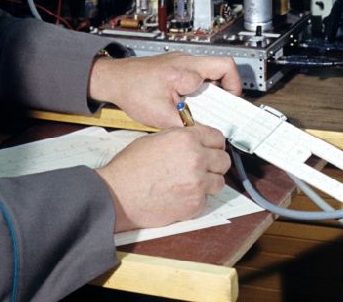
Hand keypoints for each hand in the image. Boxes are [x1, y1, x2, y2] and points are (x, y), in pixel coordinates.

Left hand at [88, 52, 241, 129]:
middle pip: (223, 65)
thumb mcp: (159, 115)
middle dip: (228, 86)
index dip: (229, 91)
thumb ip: (184, 125)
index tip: (228, 109)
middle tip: (225, 105)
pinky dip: (200, 88)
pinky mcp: (176, 65)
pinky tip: (192, 103)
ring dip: (213, 88)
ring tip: (208, 107)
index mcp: (185, 70)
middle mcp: (186, 61)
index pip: (223, 71)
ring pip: (211, 70)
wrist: (114, 79)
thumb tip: (202, 135)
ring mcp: (181, 61)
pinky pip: (198, 74)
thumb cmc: (131, 90)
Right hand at [96, 125, 231, 230]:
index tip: (213, 149)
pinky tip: (182, 195)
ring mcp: (197, 183)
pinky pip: (206, 200)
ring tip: (192, 183)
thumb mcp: (155, 139)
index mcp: (186, 138)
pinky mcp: (195, 205)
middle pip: (224, 160)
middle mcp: (196, 158)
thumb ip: (180, 138)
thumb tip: (194, 139)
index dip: (215, 144)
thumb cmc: (131, 167)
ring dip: (209, 182)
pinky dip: (197, 199)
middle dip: (215, 163)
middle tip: (205, 167)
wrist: (119, 194)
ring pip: (219, 182)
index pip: (217, 137)